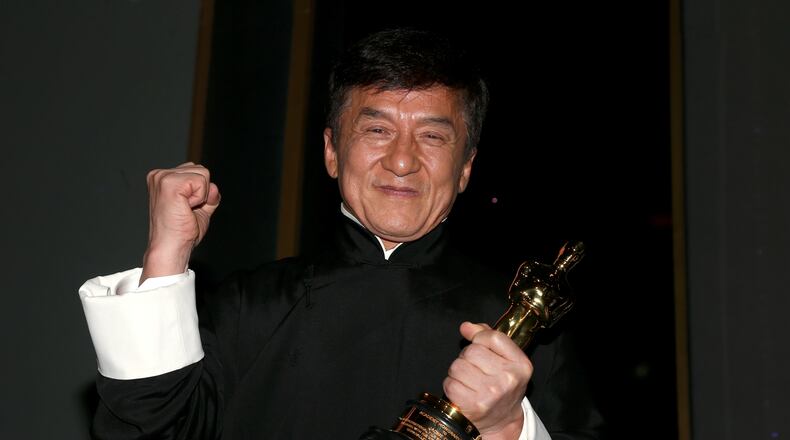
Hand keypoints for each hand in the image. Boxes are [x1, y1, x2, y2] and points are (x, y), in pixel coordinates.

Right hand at [141, 162, 220, 282]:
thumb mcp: (200, 208)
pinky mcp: (169, 183)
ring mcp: (162, 177)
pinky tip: (185, 208)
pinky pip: (201, 181)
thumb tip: (213, 187)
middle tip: (187, 210)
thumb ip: (209, 194)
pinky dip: (200, 198)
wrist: (172, 247)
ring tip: (185, 209)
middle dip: (202, 192)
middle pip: (201, 170)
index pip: (196, 171)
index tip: (186, 209)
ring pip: (203, 174)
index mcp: (163, 178)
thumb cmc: (181, 232)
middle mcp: (160, 175)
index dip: (200, 192)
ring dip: (201, 196)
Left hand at [443, 322, 531, 439]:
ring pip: (458, 365)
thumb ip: (488, 338)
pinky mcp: (473, 404)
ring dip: (458, 371)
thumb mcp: (505, 360)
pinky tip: (464, 391)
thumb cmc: (502, 386)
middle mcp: (508, 379)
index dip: (480, 338)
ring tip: (470, 381)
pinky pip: (450, 382)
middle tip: (476, 369)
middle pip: (472, 350)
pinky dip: (452, 385)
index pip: (492, 337)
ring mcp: (490, 393)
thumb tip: (466, 326)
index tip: (479, 344)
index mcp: (520, 365)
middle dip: (468, 357)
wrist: (501, 420)